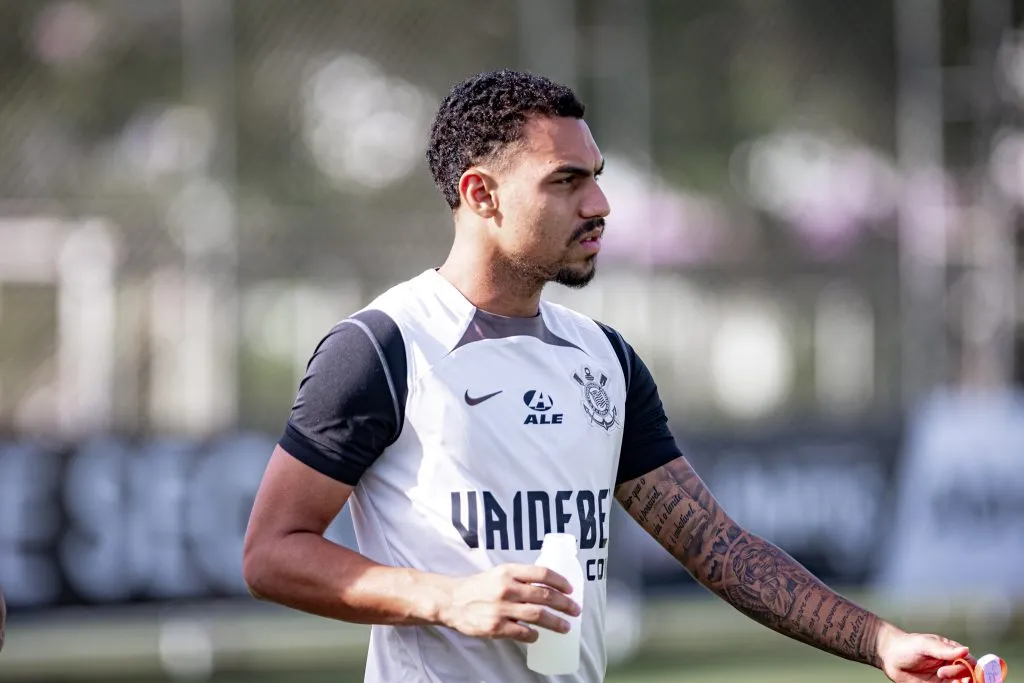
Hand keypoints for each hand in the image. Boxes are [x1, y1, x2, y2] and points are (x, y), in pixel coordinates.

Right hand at [437, 564, 580, 642]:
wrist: (452, 601)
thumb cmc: (479, 587)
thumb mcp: (499, 573)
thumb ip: (520, 578)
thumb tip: (548, 586)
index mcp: (509, 571)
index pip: (542, 573)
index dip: (560, 582)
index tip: (570, 589)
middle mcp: (507, 588)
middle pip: (544, 595)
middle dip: (564, 604)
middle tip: (575, 610)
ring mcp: (501, 608)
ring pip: (537, 615)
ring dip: (556, 622)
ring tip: (565, 626)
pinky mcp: (496, 626)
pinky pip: (522, 632)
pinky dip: (534, 635)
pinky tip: (538, 635)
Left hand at [878, 627, 976, 681]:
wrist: (889, 657)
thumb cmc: (907, 646)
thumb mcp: (924, 644)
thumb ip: (944, 649)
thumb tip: (965, 649)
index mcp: (952, 653)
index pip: (970, 663)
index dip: (973, 669)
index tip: (966, 673)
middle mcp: (951, 666)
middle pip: (968, 676)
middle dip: (964, 679)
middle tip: (948, 675)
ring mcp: (945, 678)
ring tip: (947, 681)